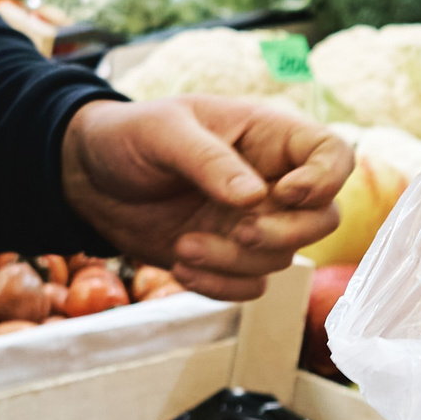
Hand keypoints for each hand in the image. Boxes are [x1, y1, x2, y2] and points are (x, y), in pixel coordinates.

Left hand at [62, 96, 350, 300]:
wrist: (87, 179)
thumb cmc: (127, 137)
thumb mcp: (162, 133)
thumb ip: (209, 160)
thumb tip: (255, 198)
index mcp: (269, 137)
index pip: (332, 155)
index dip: (325, 179)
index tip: (285, 192)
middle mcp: (272, 182)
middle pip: (323, 218)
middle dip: (283, 233)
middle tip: (239, 232)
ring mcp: (255, 223)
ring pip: (282, 259)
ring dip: (234, 263)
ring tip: (184, 247)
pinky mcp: (231, 258)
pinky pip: (251, 287)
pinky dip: (220, 287)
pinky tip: (181, 268)